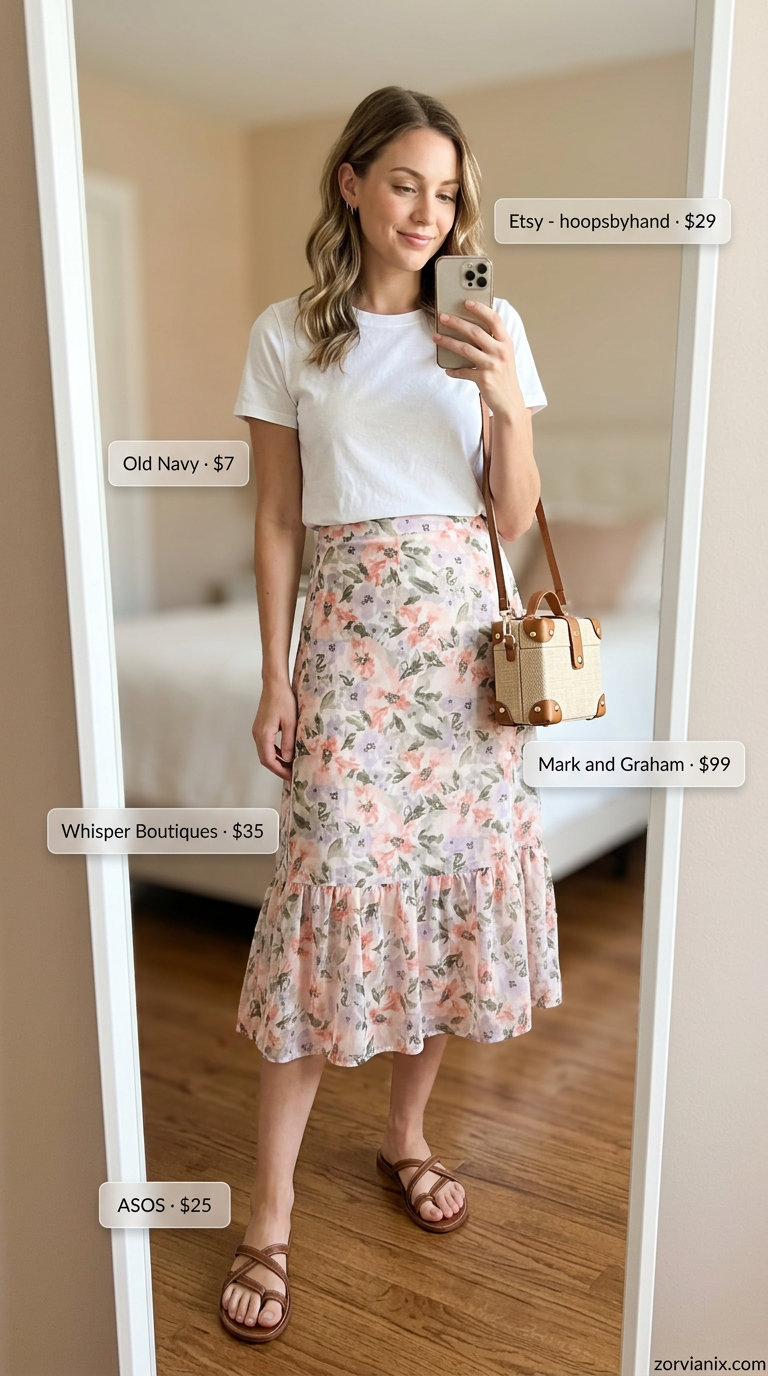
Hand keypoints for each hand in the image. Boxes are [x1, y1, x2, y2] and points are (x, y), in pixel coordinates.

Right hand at [252, 681, 297, 780]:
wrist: (274, 684)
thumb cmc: (283, 700)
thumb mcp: (290, 722)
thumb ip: (288, 742)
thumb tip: (289, 759)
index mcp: (263, 734)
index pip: (269, 760)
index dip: (280, 771)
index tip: (291, 776)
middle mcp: (257, 734)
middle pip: (265, 759)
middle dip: (278, 768)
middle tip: (292, 774)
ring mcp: (257, 731)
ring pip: (265, 753)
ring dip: (277, 761)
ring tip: (290, 766)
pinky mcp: (261, 727)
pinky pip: (266, 745)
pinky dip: (275, 752)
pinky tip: (286, 754)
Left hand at [433, 300, 525, 419]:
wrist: (510, 402)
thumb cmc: (504, 376)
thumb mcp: (504, 355)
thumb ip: (493, 341)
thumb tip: (471, 327)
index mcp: (506, 342)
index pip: (494, 319)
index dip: (480, 309)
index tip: (467, 302)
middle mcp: (500, 352)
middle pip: (475, 331)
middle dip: (456, 322)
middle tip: (443, 317)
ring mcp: (492, 365)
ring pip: (465, 349)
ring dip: (448, 342)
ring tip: (436, 337)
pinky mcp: (484, 379)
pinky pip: (463, 371)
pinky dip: (454, 370)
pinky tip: (447, 369)